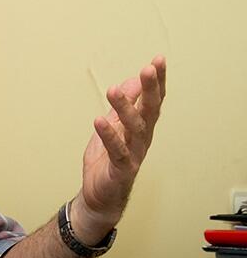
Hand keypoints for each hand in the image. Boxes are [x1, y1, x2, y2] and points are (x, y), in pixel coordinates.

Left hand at [73, 55, 166, 242]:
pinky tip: (99, 121)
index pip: (152, 101)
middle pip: (150, 111)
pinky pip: (117, 151)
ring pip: (134, 128)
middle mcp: (141, 139)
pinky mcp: (121, 169)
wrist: (98, 197)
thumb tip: (130, 81)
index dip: (156, 82)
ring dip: (126, 108)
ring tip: (113, 90)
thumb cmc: (107, 162)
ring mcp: (133, 154)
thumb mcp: (112, 126)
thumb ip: (122, 107)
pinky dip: (108, 136)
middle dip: (151, 89)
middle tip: (149, 69)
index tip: (158, 60)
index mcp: (140, 127)